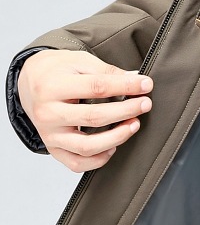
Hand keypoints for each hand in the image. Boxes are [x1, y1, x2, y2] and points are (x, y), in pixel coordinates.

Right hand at [17, 49, 153, 172]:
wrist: (29, 82)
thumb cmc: (57, 71)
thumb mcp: (80, 62)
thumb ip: (107, 71)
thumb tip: (136, 79)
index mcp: (53, 86)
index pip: (97, 87)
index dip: (126, 86)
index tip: (146, 85)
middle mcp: (48, 113)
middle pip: (94, 117)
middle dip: (126, 111)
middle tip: (145, 104)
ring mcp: (49, 134)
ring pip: (86, 146)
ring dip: (117, 137)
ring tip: (134, 125)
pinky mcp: (53, 148)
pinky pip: (76, 163)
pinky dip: (99, 159)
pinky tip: (113, 146)